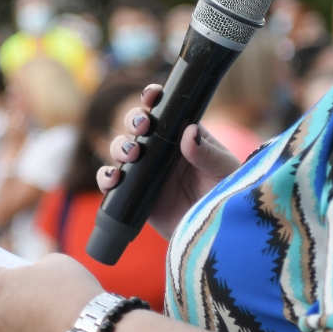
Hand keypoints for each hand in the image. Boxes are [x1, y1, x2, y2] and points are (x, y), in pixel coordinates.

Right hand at [99, 85, 242, 238]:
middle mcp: (161, 152)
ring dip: (120, 146)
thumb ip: (208, 153)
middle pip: (137, 127)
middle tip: (142, 127)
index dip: (153, 98)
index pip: (165, 111)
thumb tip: (189, 132)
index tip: (151, 95)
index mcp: (183, 137)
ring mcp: (146, 173)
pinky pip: (112, 184)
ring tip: (131, 155)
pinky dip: (106, 178)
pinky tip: (113, 178)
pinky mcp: (134, 196)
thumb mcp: (224, 171)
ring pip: (121, 150)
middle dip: (133, 121)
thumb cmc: (226, 197)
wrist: (216, 235)